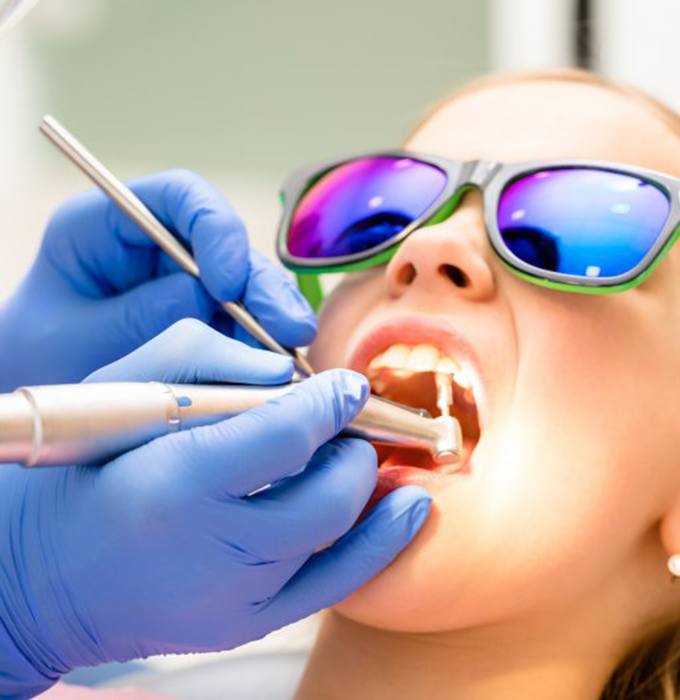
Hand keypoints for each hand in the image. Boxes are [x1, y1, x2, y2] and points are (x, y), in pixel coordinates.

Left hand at [0, 170, 315, 390]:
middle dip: (261, 284)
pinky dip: (263, 347)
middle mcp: (157, 249)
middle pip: (226, 245)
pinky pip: (243, 326)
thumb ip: (138, 315)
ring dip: (273, 318)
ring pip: (247, 287)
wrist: (33, 388)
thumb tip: (208, 297)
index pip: (179, 197)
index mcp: (107, 226)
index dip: (215, 229)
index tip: (226, 284)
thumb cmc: (35, 355)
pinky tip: (280, 369)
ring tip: (294, 353)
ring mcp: (185, 284)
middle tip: (290, 327)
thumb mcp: (71, 336)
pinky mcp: (204, 320)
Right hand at [0, 321, 430, 696]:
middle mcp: (217, 547)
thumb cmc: (84, 473)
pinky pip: (338, 584)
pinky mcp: (249, 625)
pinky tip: (410, 508)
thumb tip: (287, 372)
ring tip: (370, 453)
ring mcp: (239, 597)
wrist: (46, 575)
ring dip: (367, 485)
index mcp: (180, 480)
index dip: (331, 404)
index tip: (349, 385)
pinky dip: (383, 542)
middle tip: (349, 420)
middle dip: (354, 446)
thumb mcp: (125, 393)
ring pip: (340, 534)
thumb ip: (205, 361)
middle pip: (329, 492)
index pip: (287, 436)